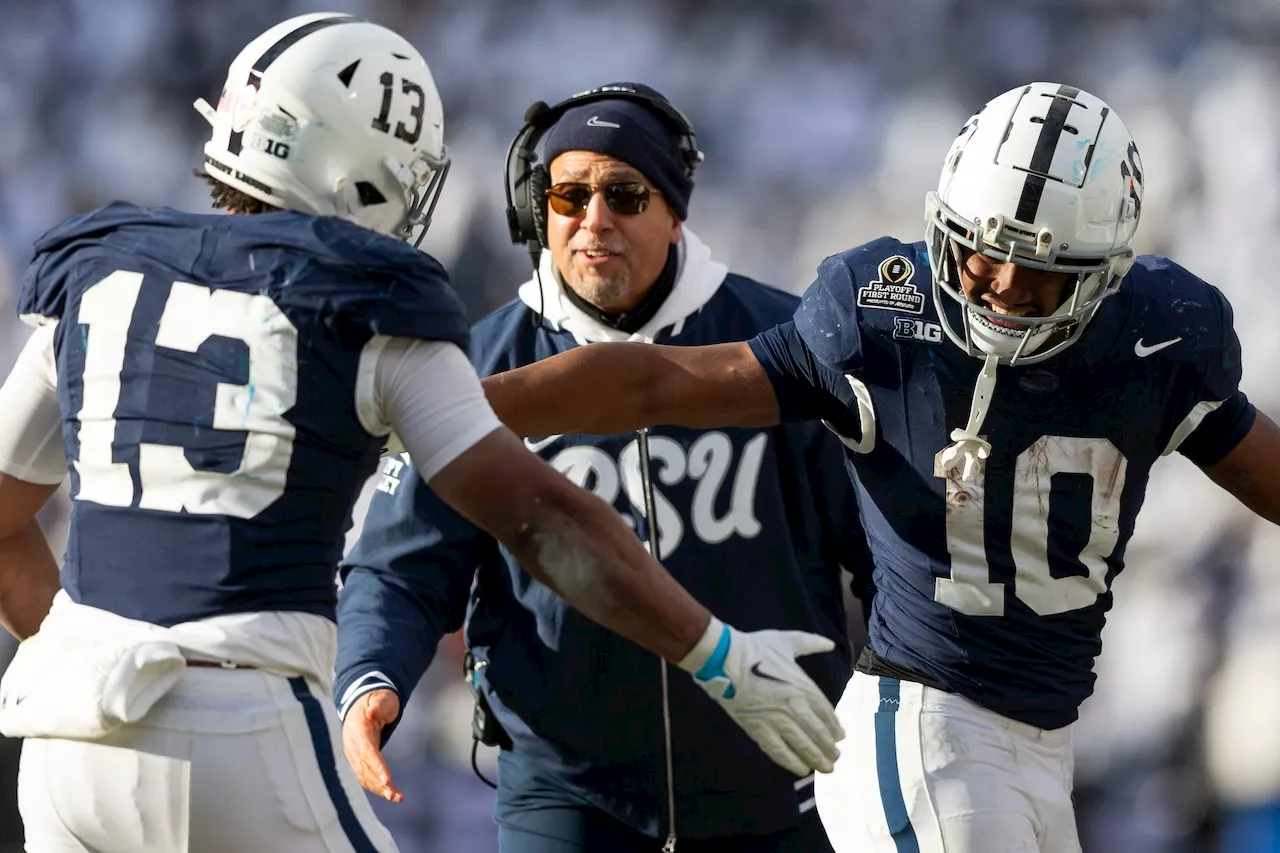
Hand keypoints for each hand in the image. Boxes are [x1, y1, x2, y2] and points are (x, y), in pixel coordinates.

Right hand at [341, 689, 403, 802]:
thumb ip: (378, 705)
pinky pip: (366, 777)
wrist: (363, 703)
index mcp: (357, 729)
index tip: (387, 779)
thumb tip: (372, 712)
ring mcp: (353, 755)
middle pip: (364, 768)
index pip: (366, 750)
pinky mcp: (358, 761)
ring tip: (397, 797)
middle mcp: (352, 745)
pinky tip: (392, 794)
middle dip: (379, 783)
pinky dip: (378, 787)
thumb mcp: (381, 698)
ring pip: (364, 776)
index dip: (376, 765)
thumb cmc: (377, 700)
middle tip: (394, 795)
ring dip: (379, 789)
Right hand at [678, 617, 843, 776]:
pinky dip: (792, 762)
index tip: (840, 737)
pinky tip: (801, 770)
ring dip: (817, 759)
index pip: (825, 713)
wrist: (724, 658)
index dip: (834, 727)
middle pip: (818, 733)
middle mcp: (794, 706)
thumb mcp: (787, 641)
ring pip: (803, 745)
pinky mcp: (758, 729)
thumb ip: (811, 643)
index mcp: (803, 686)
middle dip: (829, 748)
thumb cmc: (755, 647)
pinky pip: (779, 751)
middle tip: (835, 757)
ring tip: (825, 768)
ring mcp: (776, 720)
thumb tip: (830, 644)